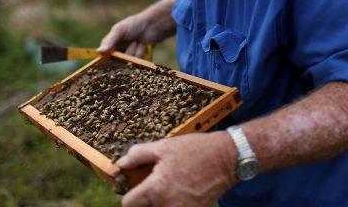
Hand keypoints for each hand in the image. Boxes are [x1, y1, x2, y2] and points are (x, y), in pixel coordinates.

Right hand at [98, 0, 178, 57]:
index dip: (106, 60)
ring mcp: (127, 59)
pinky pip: (137, 64)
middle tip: (133, 41)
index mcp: (109, 46)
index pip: (103, 58)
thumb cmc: (133, 25)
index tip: (114, 56)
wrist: (152, 26)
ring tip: (137, 42)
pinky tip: (142, 46)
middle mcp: (116, 54)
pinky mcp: (137, 62)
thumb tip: (99, 52)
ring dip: (134, 50)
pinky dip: (140, 53)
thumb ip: (109, 41)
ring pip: (127, 63)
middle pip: (116, 63)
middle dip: (126, 52)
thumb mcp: (119, 30)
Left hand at [117, 132, 238, 206]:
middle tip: (153, 185)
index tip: (134, 187)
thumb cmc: (195, 150)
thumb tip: (121, 163)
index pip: (128, 204)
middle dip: (145, 200)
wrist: (226, 159)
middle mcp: (167, 205)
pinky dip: (174, 204)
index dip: (128, 194)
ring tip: (169, 187)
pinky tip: (181, 191)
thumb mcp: (164, 146)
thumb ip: (139, 154)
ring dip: (160, 202)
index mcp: (156, 189)